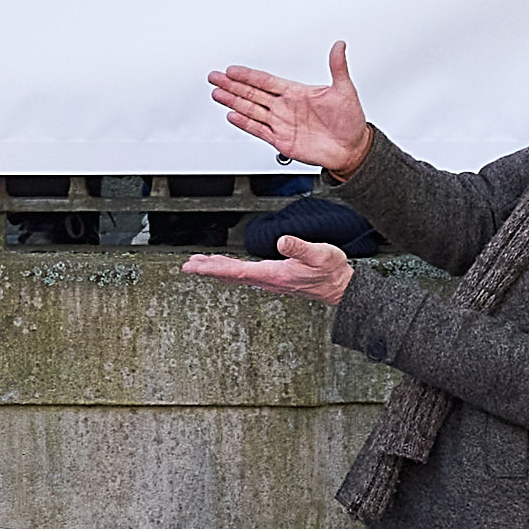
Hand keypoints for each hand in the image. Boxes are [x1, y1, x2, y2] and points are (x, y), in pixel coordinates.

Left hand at [183, 236, 354, 308]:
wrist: (341, 287)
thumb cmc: (331, 271)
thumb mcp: (319, 254)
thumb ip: (299, 247)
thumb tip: (281, 241)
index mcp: (274, 274)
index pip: (237, 271)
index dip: (215, 267)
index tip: (196, 266)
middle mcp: (269, 279)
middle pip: (231, 275)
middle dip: (208, 269)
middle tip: (187, 266)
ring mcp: (271, 280)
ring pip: (237, 275)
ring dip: (217, 269)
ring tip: (200, 264)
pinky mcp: (275, 278)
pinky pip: (246, 274)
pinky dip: (231, 269)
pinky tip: (227, 266)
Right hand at [206, 42, 371, 177]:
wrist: (352, 149)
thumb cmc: (350, 121)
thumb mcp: (345, 90)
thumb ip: (338, 67)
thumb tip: (340, 46)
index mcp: (296, 93)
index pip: (266, 81)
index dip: (248, 75)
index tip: (232, 70)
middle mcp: (285, 107)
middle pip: (252, 93)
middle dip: (232, 85)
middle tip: (215, 77)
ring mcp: (281, 123)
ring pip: (251, 109)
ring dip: (233, 102)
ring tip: (217, 94)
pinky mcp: (281, 140)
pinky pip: (258, 130)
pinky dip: (245, 123)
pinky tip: (232, 115)